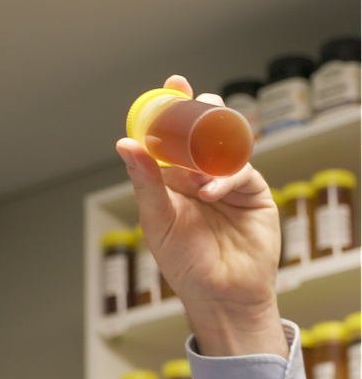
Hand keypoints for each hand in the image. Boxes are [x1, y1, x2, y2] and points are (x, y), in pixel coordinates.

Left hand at [116, 75, 287, 357]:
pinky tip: (211, 192)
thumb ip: (145, 181)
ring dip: (214, 140)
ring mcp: (228, 182)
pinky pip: (241, 170)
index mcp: (173, 180)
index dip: (172, 109)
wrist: (221, 295)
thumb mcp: (157, 220)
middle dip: (201, 112)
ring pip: (227, 144)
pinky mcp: (253, 193)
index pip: (172, 137)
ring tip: (198, 157)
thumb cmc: (185, 264)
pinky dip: (226, 176)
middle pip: (204, 131)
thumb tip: (125, 144)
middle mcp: (200, 176)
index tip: (171, 84)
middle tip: (197, 102)